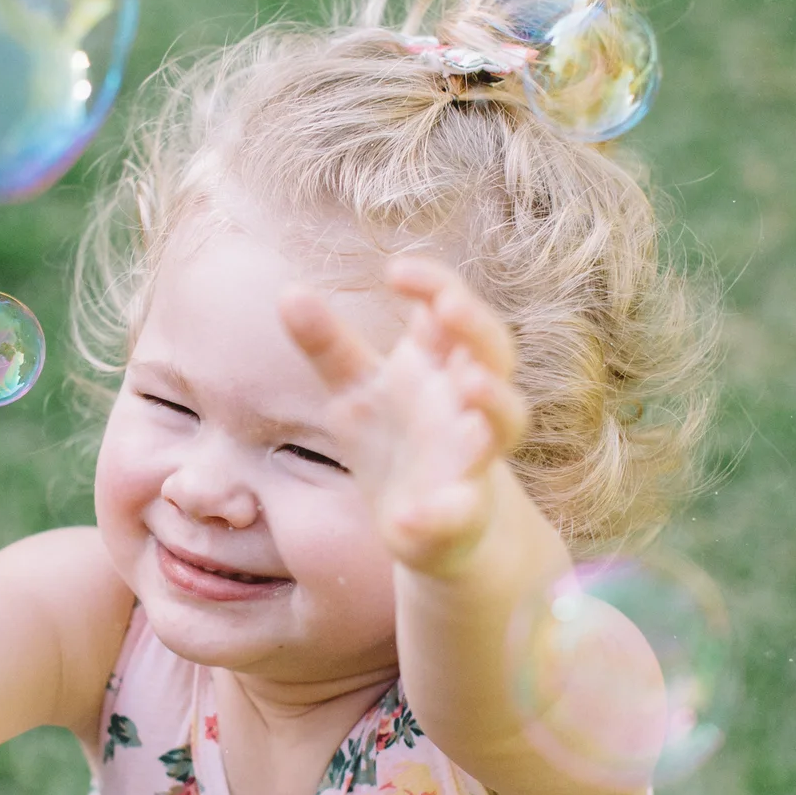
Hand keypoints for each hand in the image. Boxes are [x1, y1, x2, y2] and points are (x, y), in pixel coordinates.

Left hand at [280, 258, 530, 577]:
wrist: (424, 524)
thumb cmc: (394, 440)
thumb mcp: (354, 390)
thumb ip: (327, 344)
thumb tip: (289, 291)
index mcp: (438, 365)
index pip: (451, 309)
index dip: (434, 284)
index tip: (396, 270)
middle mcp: (466, 402)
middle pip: (493, 352)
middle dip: (476, 327)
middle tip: (448, 305)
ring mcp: (473, 456)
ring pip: (506, 422)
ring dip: (495, 402)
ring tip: (470, 384)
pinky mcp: (463, 511)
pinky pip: (462, 509)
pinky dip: (440, 513)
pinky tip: (407, 516)